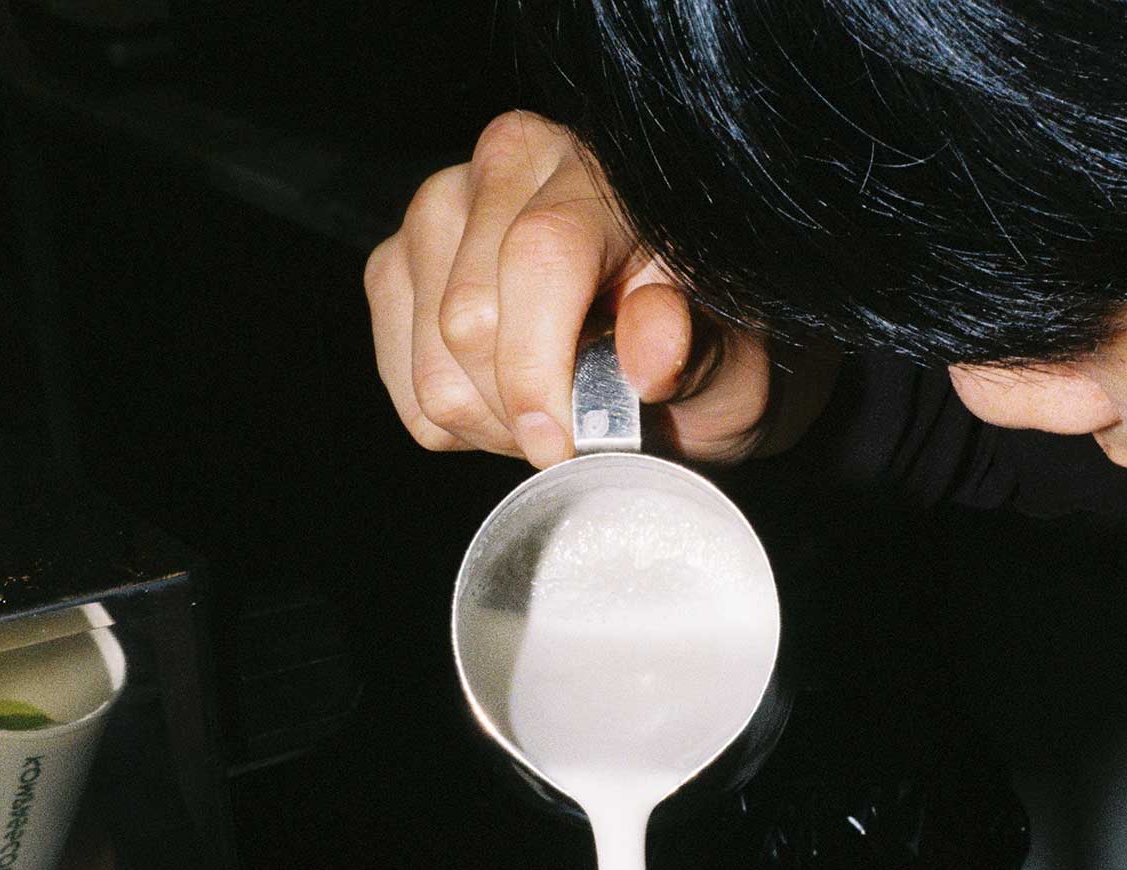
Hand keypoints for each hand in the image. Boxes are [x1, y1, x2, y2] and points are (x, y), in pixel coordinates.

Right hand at [364, 111, 829, 467]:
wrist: (680, 350)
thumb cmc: (708, 349)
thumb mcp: (733, 361)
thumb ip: (696, 350)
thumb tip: (652, 351)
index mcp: (596, 171)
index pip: (539, 258)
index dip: (540, 370)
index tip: (567, 446)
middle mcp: (506, 165)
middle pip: (468, 321)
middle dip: (523, 410)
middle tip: (581, 428)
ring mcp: (437, 212)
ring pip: (432, 367)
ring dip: (493, 425)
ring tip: (551, 412)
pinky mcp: (394, 269)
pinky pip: (407, 391)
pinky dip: (460, 426)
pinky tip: (509, 402)